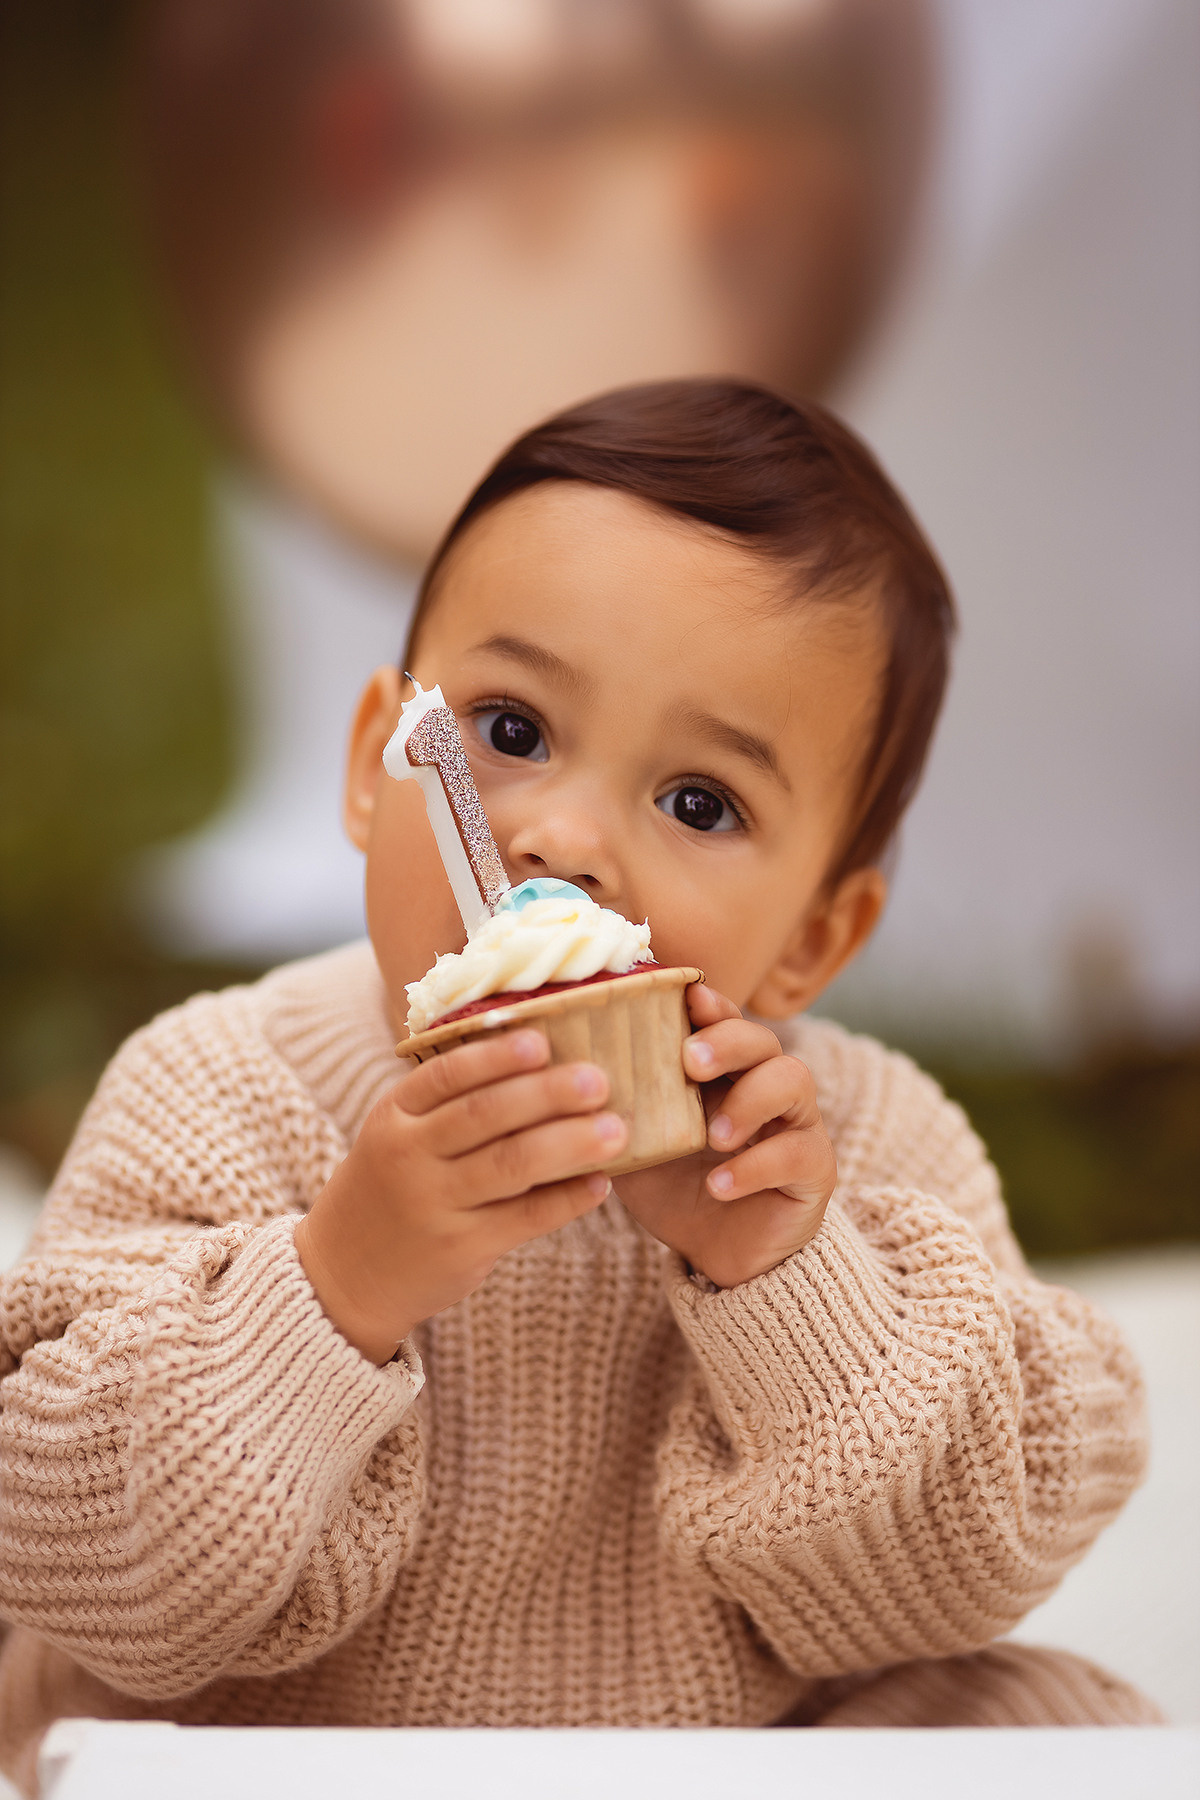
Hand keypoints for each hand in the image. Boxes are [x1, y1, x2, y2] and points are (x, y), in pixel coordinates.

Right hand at [295, 1029, 625, 1362]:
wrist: (343, 1274)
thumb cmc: (390, 1186)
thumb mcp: (397, 1134)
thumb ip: (450, 1102)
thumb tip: (543, 1058)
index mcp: (394, 1115)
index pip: (446, 1075)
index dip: (496, 1056)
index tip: (542, 1040)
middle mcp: (409, 1157)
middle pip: (484, 1116)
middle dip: (546, 1095)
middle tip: (598, 1081)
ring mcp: (434, 1205)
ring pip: (510, 1166)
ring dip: (569, 1144)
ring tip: (616, 1130)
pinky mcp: (461, 1248)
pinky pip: (524, 1218)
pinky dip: (566, 1199)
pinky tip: (600, 1183)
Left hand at [614, 984, 835, 1288]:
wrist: (713, 1256)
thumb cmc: (673, 1188)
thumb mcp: (634, 1144)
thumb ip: (611, 1108)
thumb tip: (555, 1075)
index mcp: (721, 1069)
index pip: (723, 1019)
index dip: (710, 1004)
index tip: (687, 999)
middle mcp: (764, 1084)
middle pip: (761, 1039)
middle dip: (727, 1042)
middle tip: (689, 1063)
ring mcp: (795, 1123)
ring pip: (793, 1081)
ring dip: (750, 1100)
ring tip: (711, 1135)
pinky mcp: (814, 1168)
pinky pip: (797, 1152)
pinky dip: (754, 1166)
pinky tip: (718, 1185)